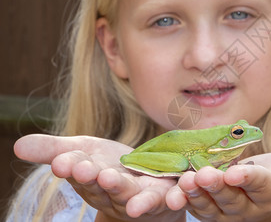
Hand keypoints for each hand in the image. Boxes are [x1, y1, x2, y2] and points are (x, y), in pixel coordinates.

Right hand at [14, 134, 184, 221]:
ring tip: (115, 181)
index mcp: (92, 180)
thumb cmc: (108, 166)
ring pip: (134, 195)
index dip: (72, 167)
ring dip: (125, 190)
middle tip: (86, 169)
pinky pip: (172, 198)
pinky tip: (177, 196)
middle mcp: (115, 192)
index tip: (63, 162)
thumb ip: (53, 150)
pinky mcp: (167, 196)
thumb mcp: (81, 151)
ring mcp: (142, 196)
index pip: (80, 172)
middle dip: (95, 179)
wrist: (144, 181)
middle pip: (105, 186)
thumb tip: (18, 146)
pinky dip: (174, 198)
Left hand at [166, 151, 270, 220]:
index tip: (236, 171)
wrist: (261, 197)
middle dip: (217, 187)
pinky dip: (184, 196)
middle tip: (203, 175)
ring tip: (185, 179)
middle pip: (231, 198)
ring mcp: (225, 212)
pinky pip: (195, 204)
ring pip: (209, 204)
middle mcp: (247, 208)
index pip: (260, 186)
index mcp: (270, 193)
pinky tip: (175, 184)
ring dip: (195, 193)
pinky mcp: (208, 208)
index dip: (248, 179)